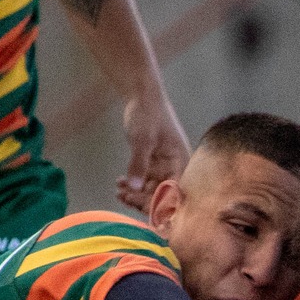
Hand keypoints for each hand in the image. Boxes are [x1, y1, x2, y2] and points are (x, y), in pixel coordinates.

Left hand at [117, 90, 189, 211]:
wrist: (142, 95)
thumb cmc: (148, 114)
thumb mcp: (142, 139)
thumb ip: (139, 163)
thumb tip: (135, 187)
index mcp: (180, 162)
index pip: (173, 192)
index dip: (159, 203)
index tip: (139, 204)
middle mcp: (175, 168)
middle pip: (162, 195)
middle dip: (144, 200)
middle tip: (124, 196)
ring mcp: (163, 167)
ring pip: (151, 191)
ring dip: (136, 194)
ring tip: (119, 191)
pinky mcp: (153, 165)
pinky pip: (144, 182)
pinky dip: (132, 186)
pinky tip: (119, 184)